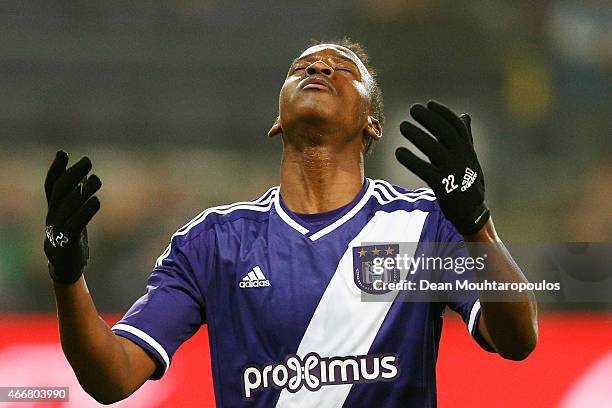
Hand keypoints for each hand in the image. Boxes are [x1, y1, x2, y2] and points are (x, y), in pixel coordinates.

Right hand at [44, 151, 100, 283]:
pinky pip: (74, 225)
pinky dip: (85, 212)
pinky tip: (96, 201)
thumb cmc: (71, 236)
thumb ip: (76, 197)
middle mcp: (52, 216)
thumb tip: (86, 175)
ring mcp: (57, 230)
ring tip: (96, 178)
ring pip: (67, 207)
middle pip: (59, 192)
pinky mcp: (67, 243)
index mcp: (54, 209)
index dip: (56, 169)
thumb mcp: (73, 215)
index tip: (63, 153)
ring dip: (82, 191)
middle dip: (73, 174)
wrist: (66, 266)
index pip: (51, 186)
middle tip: (88, 160)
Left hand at [395, 100, 488, 234]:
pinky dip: (411, 160)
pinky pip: (425, 170)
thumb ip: (466, 138)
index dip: (443, 113)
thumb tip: (465, 116)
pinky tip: (399, 152)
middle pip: (445, 133)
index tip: (429, 103)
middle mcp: (463, 159)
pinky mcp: (443, 187)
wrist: (473, 214)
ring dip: (417, 135)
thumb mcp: (471, 159)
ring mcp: (453, 172)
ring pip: (434, 149)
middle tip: (413, 109)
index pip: (457, 126)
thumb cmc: (469, 183)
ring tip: (403, 126)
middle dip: (430, 119)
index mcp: (468, 151)